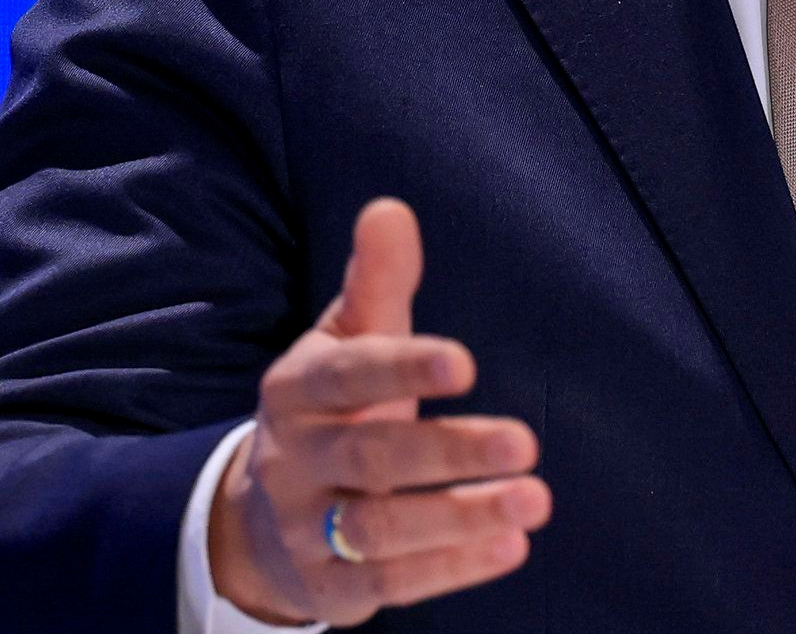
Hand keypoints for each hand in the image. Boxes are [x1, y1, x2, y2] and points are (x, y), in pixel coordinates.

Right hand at [210, 198, 551, 624]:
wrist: (262, 521)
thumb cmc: (334, 409)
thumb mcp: (345, 343)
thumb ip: (377, 283)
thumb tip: (390, 209)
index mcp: (297, 391)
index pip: (347, 375)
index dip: (401, 366)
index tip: (465, 361)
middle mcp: (294, 461)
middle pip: (371, 455)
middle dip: (448, 449)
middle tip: (525, 441)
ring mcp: (308, 529)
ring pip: (381, 528)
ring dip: (460, 517)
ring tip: (534, 498)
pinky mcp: (331, 587)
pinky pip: (390, 582)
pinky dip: (450, 567)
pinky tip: (512, 545)